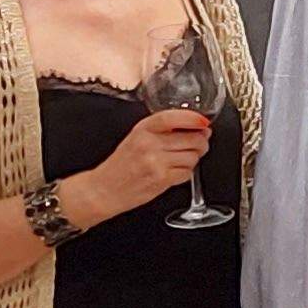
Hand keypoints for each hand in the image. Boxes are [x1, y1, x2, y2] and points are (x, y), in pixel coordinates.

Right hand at [66, 106, 213, 222]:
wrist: (104, 189)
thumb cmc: (120, 165)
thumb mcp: (135, 138)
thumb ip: (160, 130)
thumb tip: (194, 125)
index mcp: (142, 130)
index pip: (172, 118)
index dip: (192, 118)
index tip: (203, 121)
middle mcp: (149, 144)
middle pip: (191, 138)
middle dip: (201, 141)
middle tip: (200, 143)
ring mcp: (156, 162)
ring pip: (193, 156)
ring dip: (194, 158)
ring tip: (184, 159)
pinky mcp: (161, 180)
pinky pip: (187, 173)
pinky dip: (186, 172)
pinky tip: (176, 171)